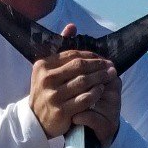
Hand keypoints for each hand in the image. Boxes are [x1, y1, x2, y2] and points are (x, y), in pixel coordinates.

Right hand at [30, 24, 120, 145]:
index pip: (72, 55)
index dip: (90, 55)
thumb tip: (72, 26)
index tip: (102, 58)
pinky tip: (102, 89)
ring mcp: (53, 96)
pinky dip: (96, 93)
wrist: (36, 120)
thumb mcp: (48, 70)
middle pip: (79, 67)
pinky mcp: (61, 111)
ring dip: (100, 77)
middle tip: (111, 66)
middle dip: (98, 65)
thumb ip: (61, 49)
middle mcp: (46, 79)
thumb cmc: (46, 91)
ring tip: (111, 76)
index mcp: (43, 65)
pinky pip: (84, 99)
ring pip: (83, 82)